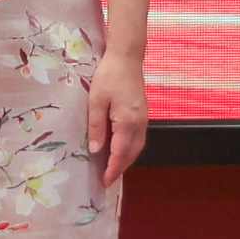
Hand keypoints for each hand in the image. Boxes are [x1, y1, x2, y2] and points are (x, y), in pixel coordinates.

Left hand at [81, 49, 152, 189]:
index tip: (104, 181)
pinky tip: (120, 149)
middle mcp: (140, 124)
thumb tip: (95, 150)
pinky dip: (130, 148)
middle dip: (120, 168)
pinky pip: (139, 138)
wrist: (127, 57)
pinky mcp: (143, 113)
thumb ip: (97, 127)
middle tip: (107, 179)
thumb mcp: (96, 101)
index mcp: (128, 122)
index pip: (120, 153)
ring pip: (137, 147)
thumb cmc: (109, 76)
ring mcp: (144, 118)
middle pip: (132, 153)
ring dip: (126, 159)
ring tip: (112, 168)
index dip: (112, 169)